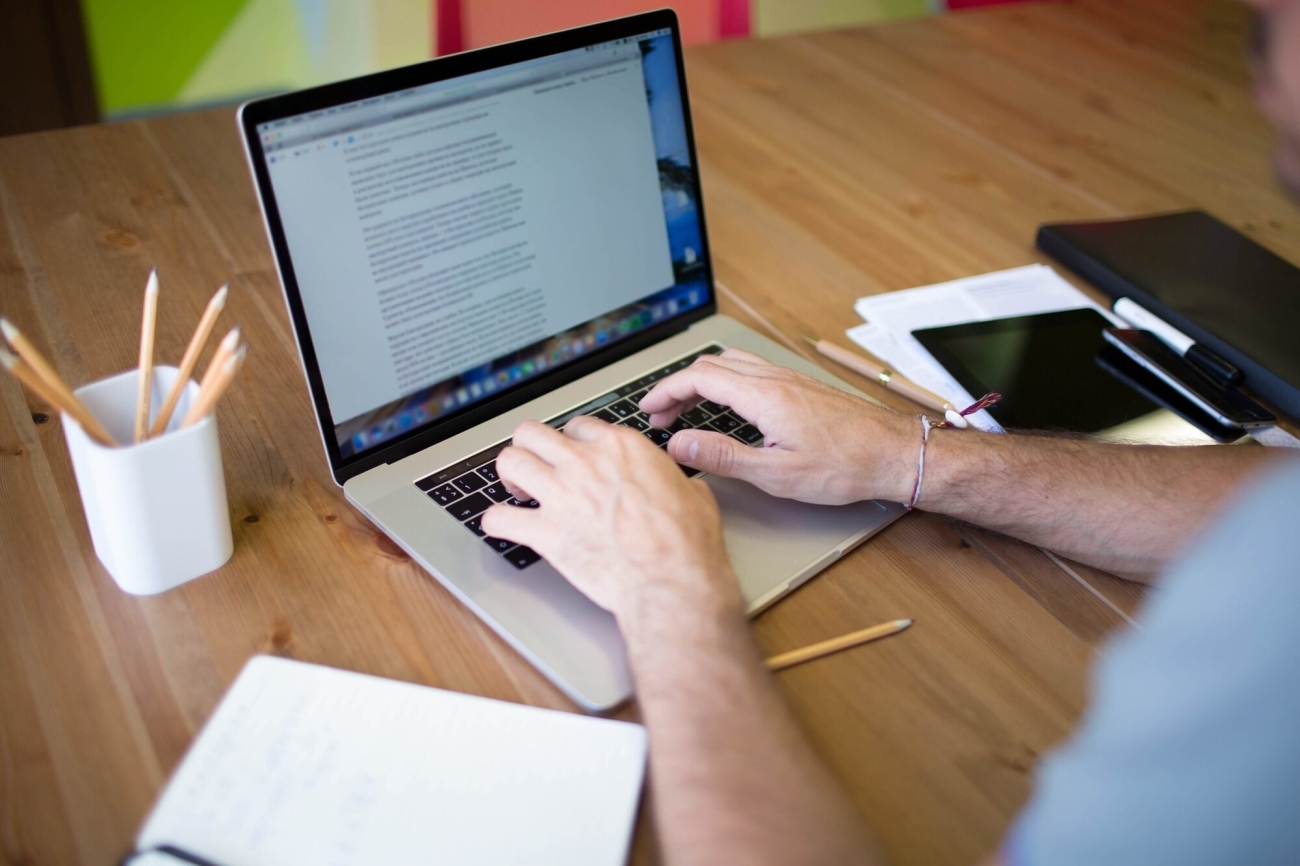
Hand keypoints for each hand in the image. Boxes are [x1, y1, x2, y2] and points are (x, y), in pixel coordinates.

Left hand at [480, 417, 743, 622]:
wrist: (671, 581)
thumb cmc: (686, 543)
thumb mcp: (693, 494)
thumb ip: (671, 480)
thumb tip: (676, 484)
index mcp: (621, 448)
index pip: (578, 426)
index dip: (573, 441)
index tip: (573, 456)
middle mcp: (585, 463)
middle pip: (531, 432)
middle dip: (530, 448)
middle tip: (537, 466)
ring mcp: (561, 495)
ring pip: (508, 461)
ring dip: (509, 475)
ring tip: (518, 490)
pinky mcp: (545, 532)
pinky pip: (498, 518)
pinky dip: (497, 522)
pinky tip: (504, 526)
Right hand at [640, 349, 916, 504]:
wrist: (895, 454)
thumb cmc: (845, 467)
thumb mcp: (776, 475)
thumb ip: (722, 457)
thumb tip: (679, 445)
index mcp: (765, 396)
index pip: (699, 377)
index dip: (666, 391)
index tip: (648, 409)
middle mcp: (776, 379)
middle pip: (712, 365)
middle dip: (679, 386)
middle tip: (662, 416)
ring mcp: (791, 379)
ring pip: (733, 364)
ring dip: (702, 381)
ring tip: (688, 409)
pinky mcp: (802, 386)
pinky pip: (752, 370)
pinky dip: (726, 381)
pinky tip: (728, 405)